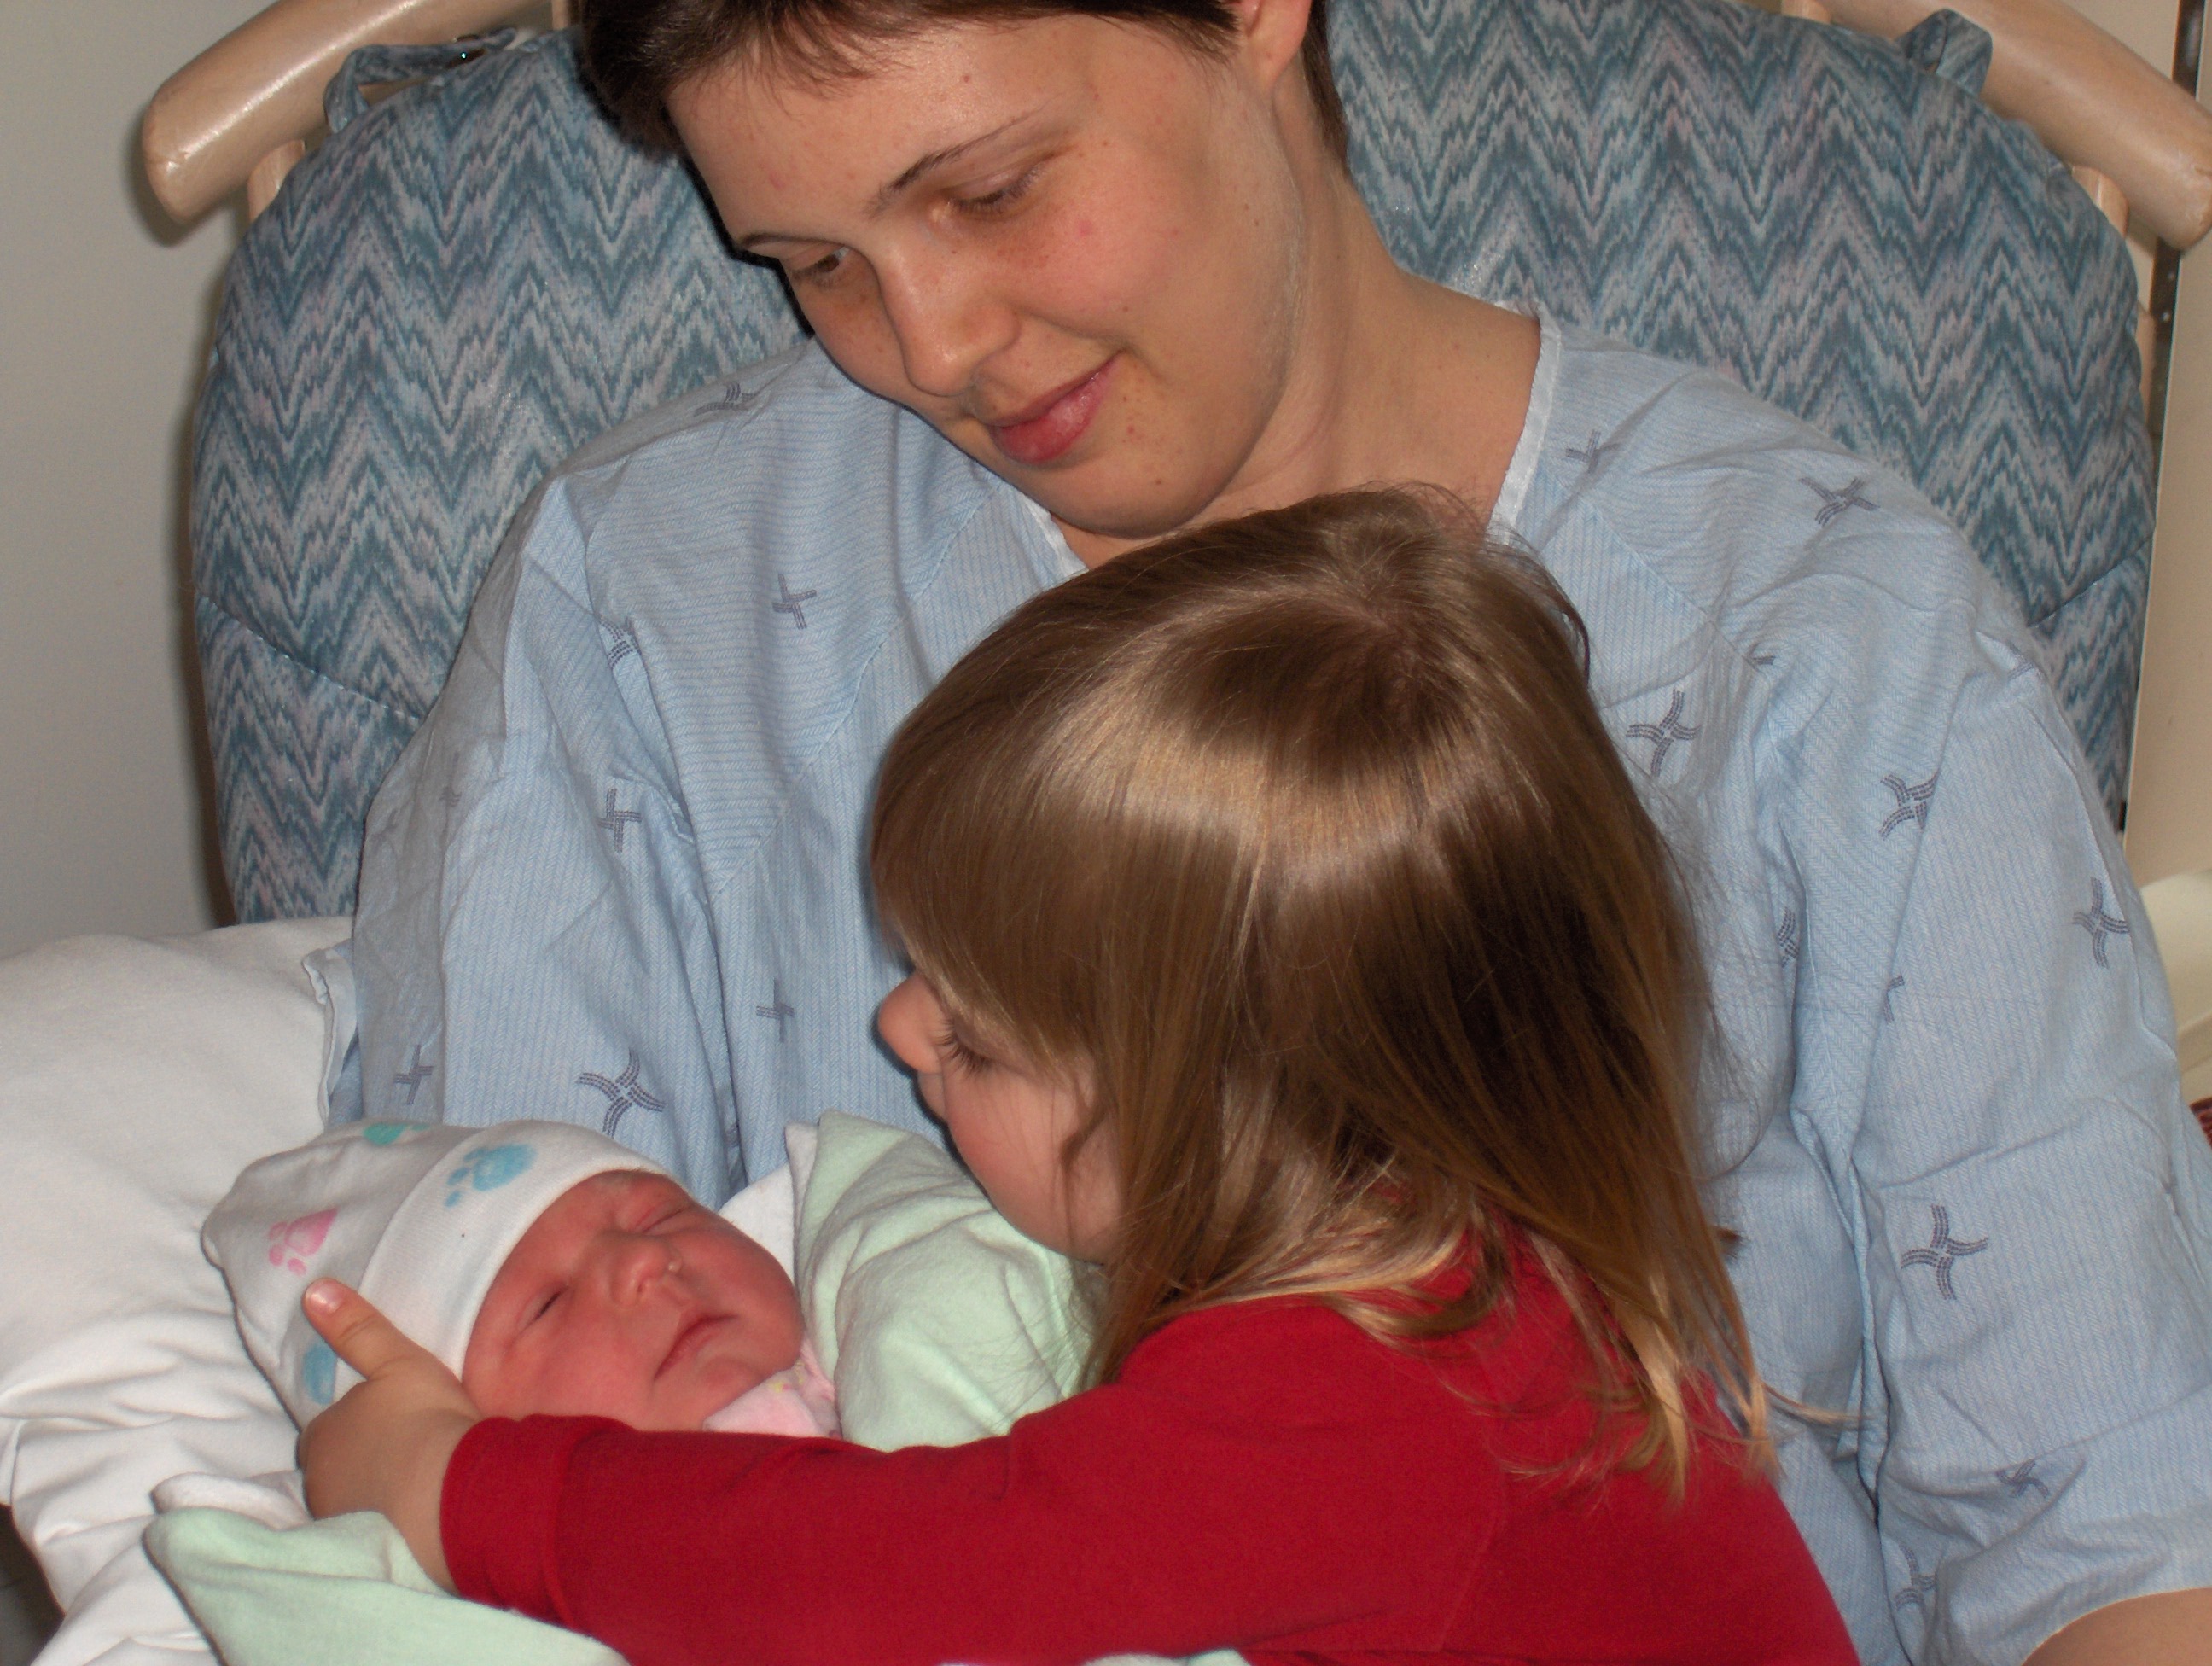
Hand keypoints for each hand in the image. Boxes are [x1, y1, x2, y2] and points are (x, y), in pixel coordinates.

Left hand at [297, 1279, 479, 1590]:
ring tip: (417, 1483)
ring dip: (374, 1491)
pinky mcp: (364, 1550)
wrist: (451, 1494)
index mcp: (321, 1434)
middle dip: (362, 1460)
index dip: (359, 1423)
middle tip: (406, 1451)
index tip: (393, 1422)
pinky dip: (388, 1521)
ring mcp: (337, 1520)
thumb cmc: (424, 1419)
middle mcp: (316, 1481)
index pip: (329, 1428)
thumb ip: (357, 1328)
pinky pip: (372, 1529)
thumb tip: (313, 1290)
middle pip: (335, 1466)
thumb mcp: (398, 1361)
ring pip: (352, 1499)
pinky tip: (418, 1516)